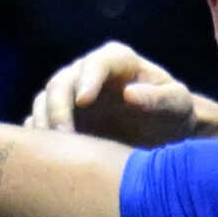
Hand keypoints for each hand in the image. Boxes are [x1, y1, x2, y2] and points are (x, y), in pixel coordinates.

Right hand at [26, 42, 200, 146]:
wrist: (167, 133)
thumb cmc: (175, 113)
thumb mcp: (177, 104)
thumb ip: (159, 97)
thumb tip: (129, 94)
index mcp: (118, 60)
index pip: (95, 64)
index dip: (87, 80)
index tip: (84, 101)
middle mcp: (88, 72)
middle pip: (61, 83)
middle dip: (59, 107)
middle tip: (66, 135)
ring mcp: (72, 93)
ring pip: (44, 102)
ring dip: (46, 124)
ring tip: (56, 150)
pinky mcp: (64, 116)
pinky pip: (41, 121)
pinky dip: (40, 136)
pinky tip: (46, 156)